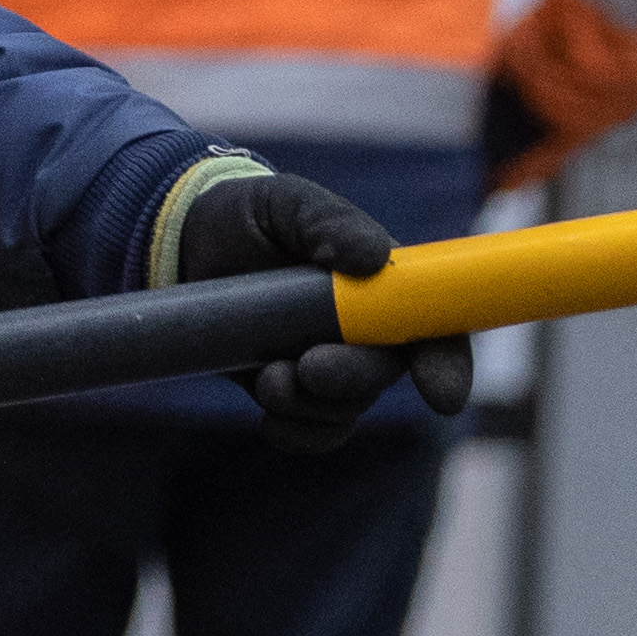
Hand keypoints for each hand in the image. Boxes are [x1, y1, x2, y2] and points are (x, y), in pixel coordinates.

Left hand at [158, 153, 471, 451]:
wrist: (188, 244)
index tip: (440, 395)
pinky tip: (268, 418)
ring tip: (268, 377)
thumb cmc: (251, 216)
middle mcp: (366, 331)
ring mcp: (330, 364)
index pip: (437, 329)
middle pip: (385, 373)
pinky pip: (312, 431)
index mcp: (384, 285)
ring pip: (346, 408)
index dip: (448, 365)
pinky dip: (295, 433)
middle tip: (310, 367)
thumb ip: (329, 221)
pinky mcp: (292, 390)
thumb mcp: (287, 202)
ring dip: (312, 405)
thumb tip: (373, 257)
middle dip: (354, 378)